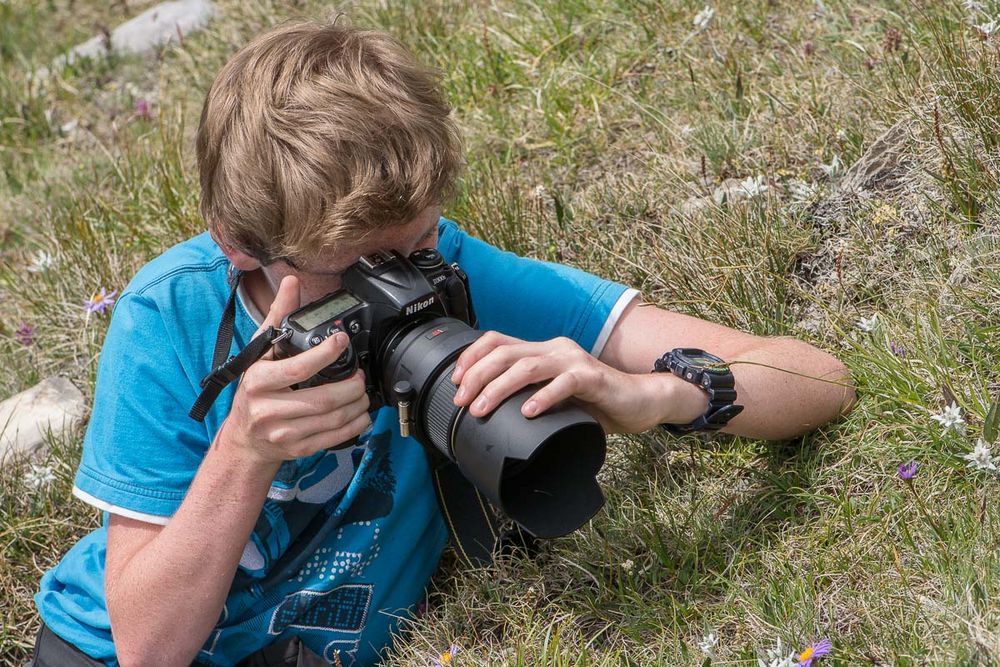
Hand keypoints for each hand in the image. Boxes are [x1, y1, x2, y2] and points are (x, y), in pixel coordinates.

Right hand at [218, 276, 371, 464]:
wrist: (244, 438)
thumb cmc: (254, 389)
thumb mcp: (260, 351)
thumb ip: (278, 316)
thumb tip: (291, 282)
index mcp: (259, 381)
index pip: (299, 368)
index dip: (326, 353)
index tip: (342, 340)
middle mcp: (268, 409)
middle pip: (322, 398)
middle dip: (351, 386)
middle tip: (360, 376)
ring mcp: (283, 432)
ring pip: (331, 419)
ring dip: (357, 405)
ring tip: (363, 393)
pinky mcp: (296, 449)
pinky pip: (332, 438)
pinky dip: (353, 426)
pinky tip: (360, 415)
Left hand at [450, 332, 707, 433]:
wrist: (640, 402)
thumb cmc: (595, 402)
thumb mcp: (554, 397)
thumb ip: (530, 396)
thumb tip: (491, 415)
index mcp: (543, 350)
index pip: (498, 341)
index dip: (472, 357)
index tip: (455, 381)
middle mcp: (555, 349)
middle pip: (506, 353)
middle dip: (477, 376)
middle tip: (462, 401)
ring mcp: (574, 360)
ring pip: (528, 365)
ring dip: (499, 387)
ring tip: (482, 408)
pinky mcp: (593, 377)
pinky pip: (564, 383)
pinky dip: (543, 397)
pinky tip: (528, 411)